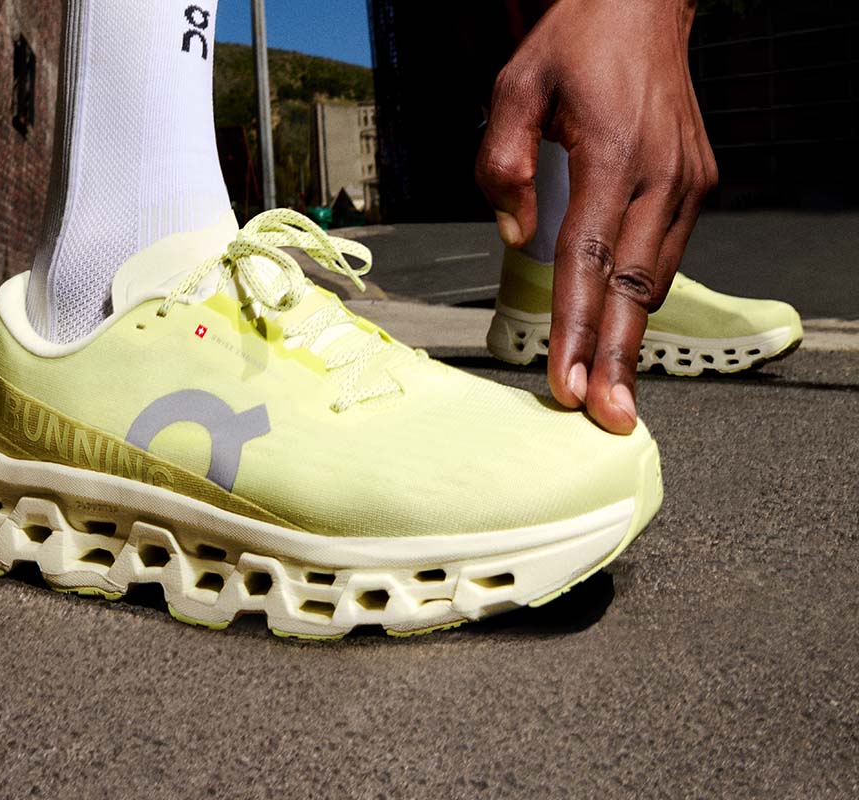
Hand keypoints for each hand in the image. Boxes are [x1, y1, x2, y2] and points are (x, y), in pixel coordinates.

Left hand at [475, 0, 717, 433]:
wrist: (642, 6)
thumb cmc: (575, 44)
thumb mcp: (513, 86)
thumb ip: (502, 160)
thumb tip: (514, 230)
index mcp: (615, 154)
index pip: (589, 261)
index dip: (577, 329)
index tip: (568, 382)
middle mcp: (662, 175)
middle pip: (634, 288)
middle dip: (617, 359)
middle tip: (607, 418)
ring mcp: (687, 181)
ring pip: (657, 278)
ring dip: (631, 337)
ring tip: (611, 391)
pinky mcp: (696, 182)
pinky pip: (667, 253)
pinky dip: (642, 297)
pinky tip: (622, 330)